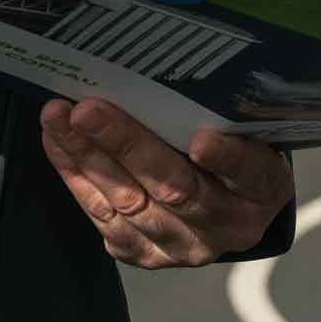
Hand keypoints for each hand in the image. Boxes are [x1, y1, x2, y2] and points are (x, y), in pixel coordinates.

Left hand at [40, 98, 290, 267]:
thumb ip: (220, 114)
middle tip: (88, 111)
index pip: (251, 174)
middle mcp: (226, 226)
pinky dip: (76, 176)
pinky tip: (57, 143)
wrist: (227, 209)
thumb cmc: (234, 154)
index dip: (227, 159)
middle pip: (175, 189)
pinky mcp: (144, 254)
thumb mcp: (247, 132)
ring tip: (58, 118)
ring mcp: (182, 247)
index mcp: (263, 191)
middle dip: (126, 145)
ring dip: (87, 156)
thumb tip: (165, 67)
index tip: (201, 140)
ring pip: (128, 203)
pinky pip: (102, 217)